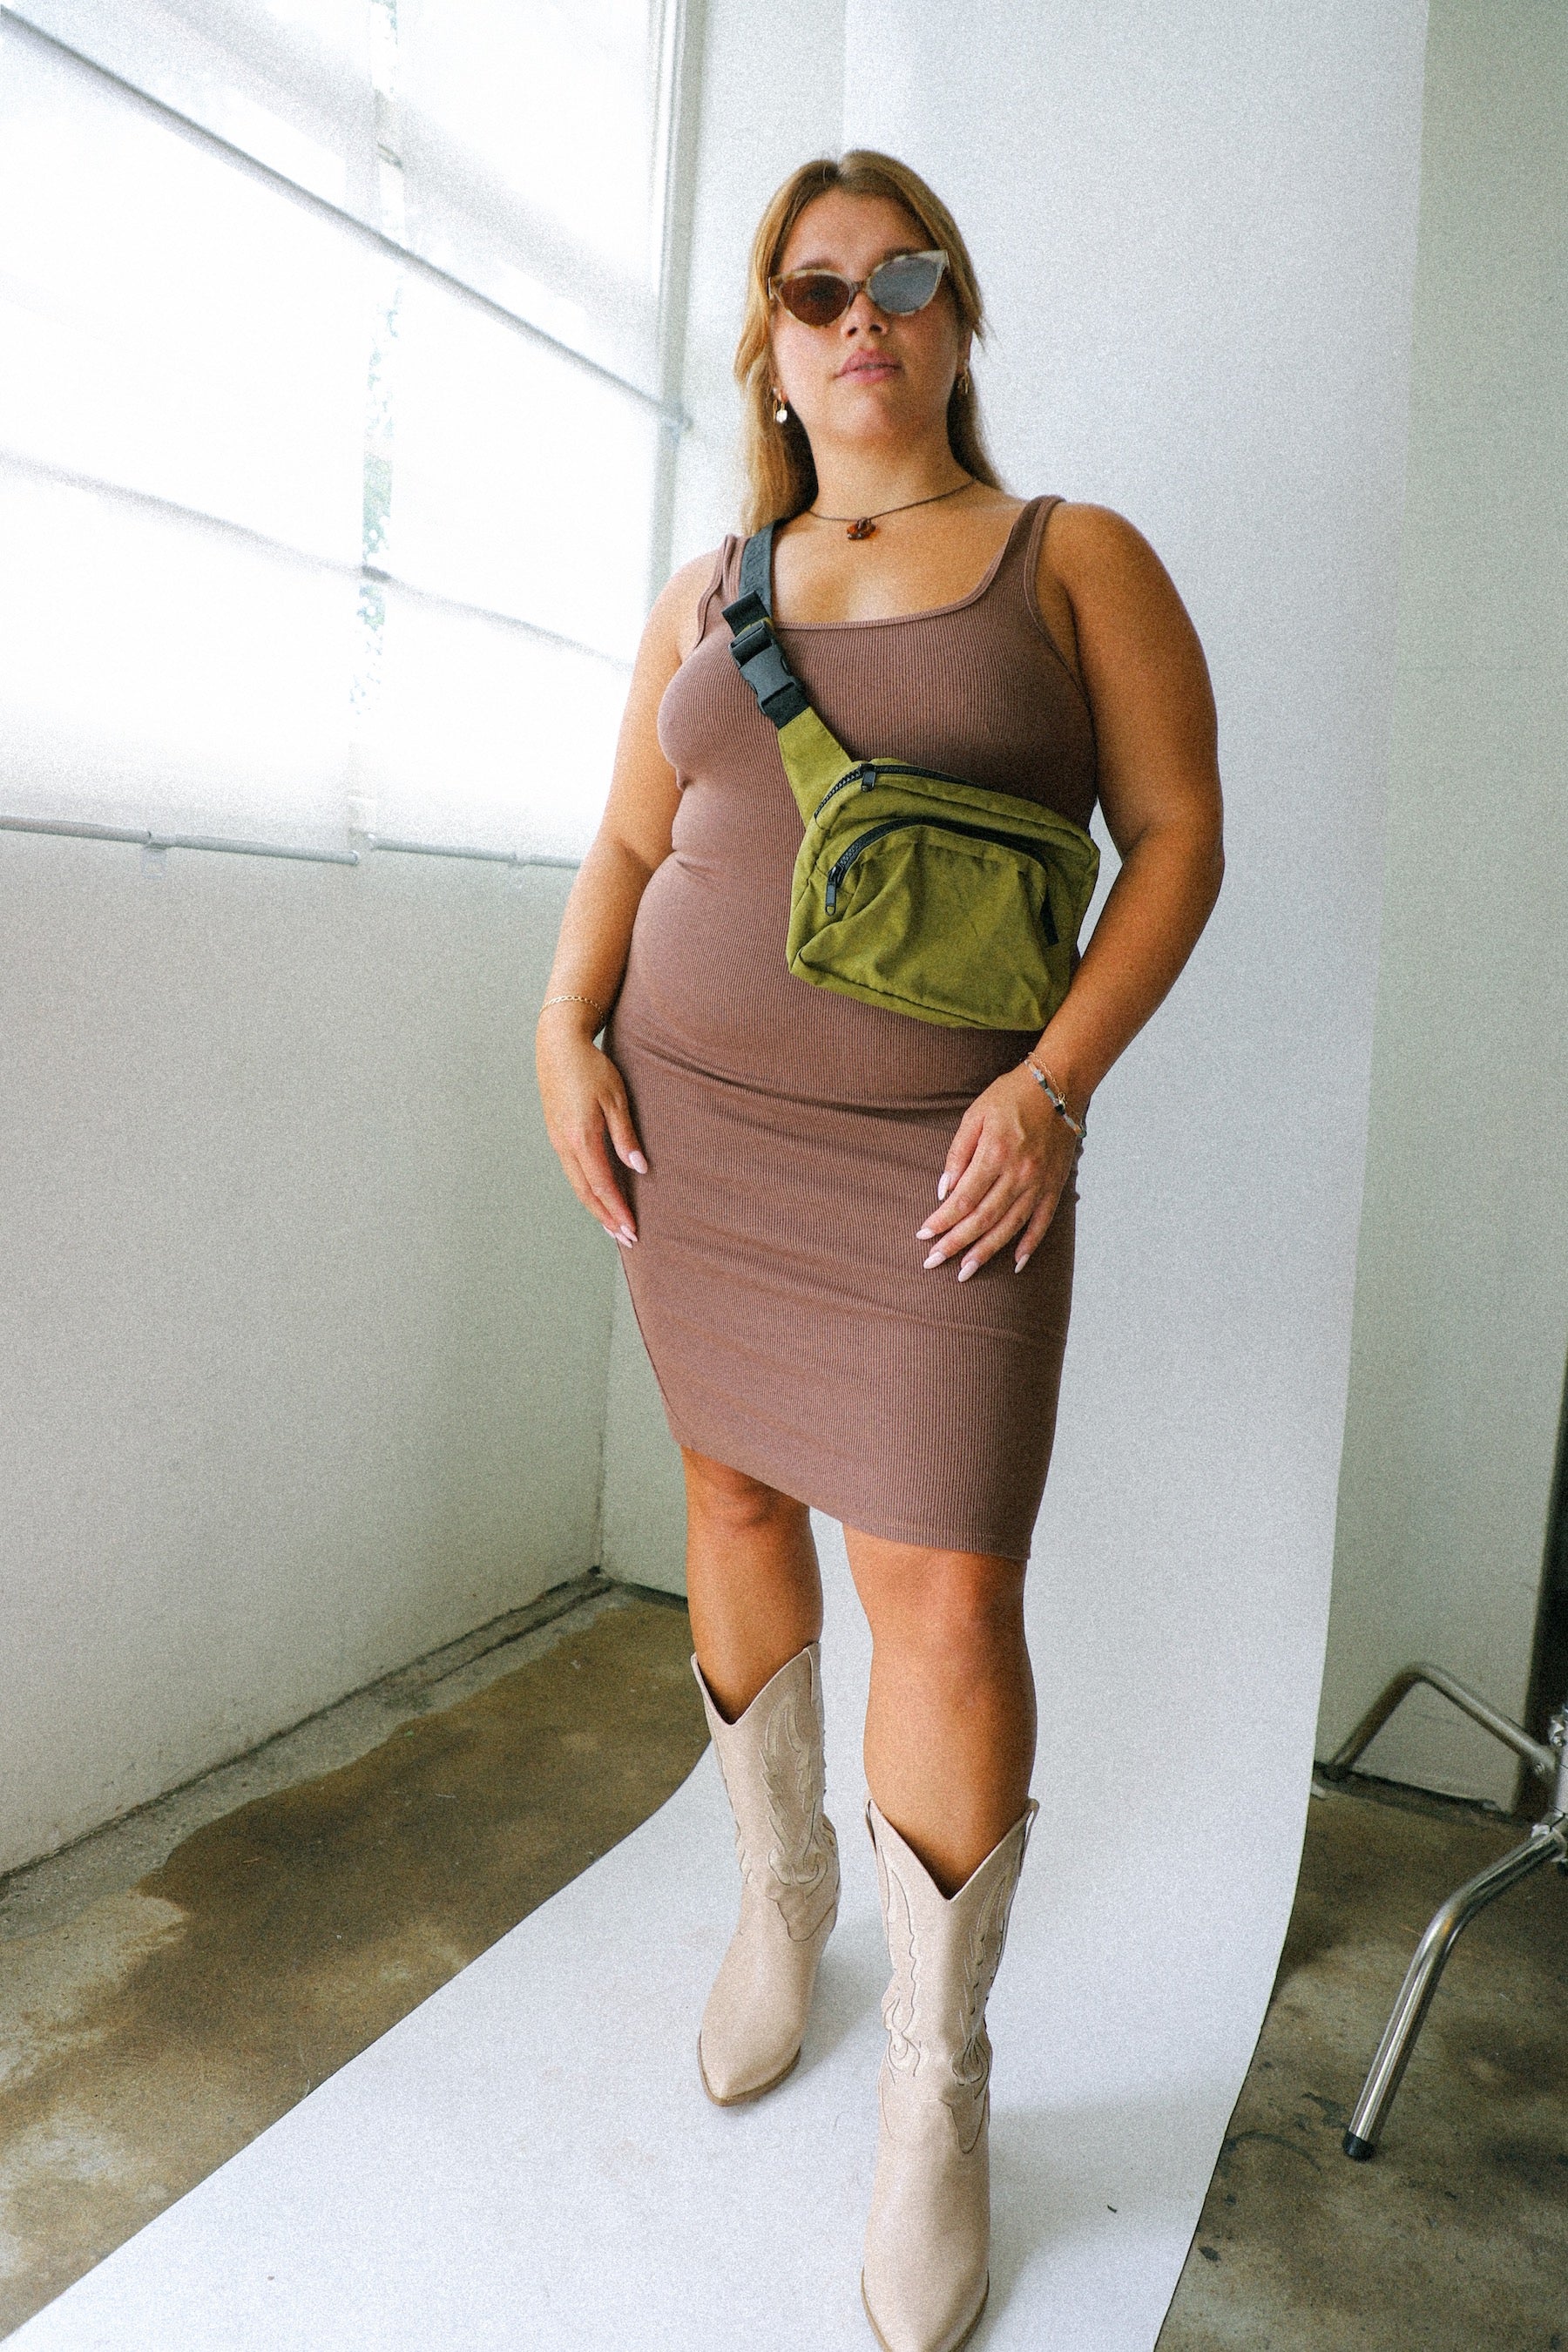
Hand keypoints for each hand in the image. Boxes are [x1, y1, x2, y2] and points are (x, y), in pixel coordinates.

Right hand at [536, 1010, 647, 1245]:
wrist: (557, 1045)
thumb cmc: (591, 1067)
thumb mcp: (615, 1098)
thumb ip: (625, 1135)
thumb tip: (639, 1168)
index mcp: (581, 1137)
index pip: (602, 1184)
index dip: (617, 1210)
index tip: (632, 1230)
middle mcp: (565, 1144)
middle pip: (586, 1193)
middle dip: (606, 1218)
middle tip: (626, 1239)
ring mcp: (557, 1140)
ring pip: (577, 1185)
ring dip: (596, 1208)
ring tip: (614, 1226)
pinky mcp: (556, 1135)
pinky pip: (572, 1172)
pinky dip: (587, 1191)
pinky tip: (599, 1197)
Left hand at [916, 1064, 1077, 1278]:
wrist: (1059, 1085)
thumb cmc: (1010, 1096)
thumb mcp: (975, 1115)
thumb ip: (958, 1153)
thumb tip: (944, 1190)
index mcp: (995, 1153)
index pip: (963, 1199)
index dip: (942, 1220)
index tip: (923, 1236)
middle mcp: (1018, 1173)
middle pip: (982, 1219)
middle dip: (956, 1244)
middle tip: (933, 1263)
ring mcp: (1039, 1183)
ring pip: (1009, 1227)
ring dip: (986, 1252)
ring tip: (965, 1272)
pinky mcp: (1054, 1186)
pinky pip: (1042, 1222)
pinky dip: (1029, 1245)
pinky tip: (1014, 1264)